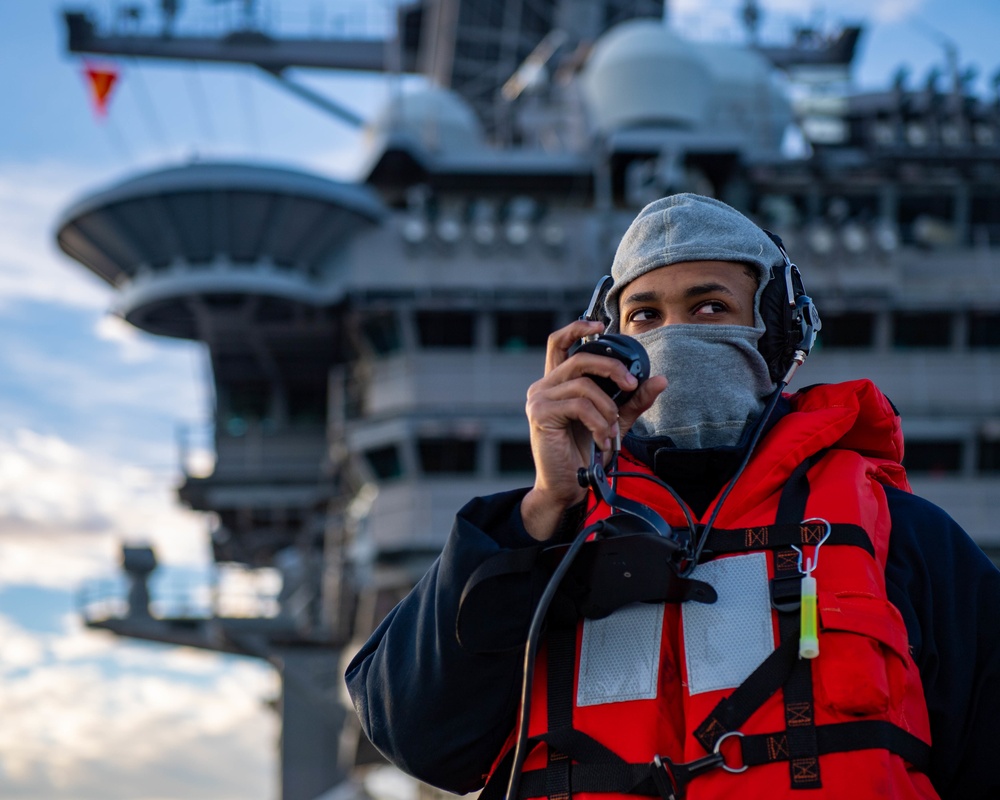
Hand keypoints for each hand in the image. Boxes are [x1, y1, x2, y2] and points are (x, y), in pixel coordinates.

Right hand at [520, 320, 666, 540]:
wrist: (567, 486)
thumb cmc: (584, 454)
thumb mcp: (614, 422)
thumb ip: (633, 401)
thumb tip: (659, 379)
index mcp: (557, 383)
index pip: (558, 343)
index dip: (577, 328)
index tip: (600, 325)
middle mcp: (543, 386)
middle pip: (579, 358)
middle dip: (611, 367)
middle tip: (630, 384)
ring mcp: (539, 399)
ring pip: (583, 384)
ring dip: (607, 408)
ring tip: (611, 430)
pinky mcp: (541, 414)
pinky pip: (579, 405)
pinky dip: (598, 422)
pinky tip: (602, 439)